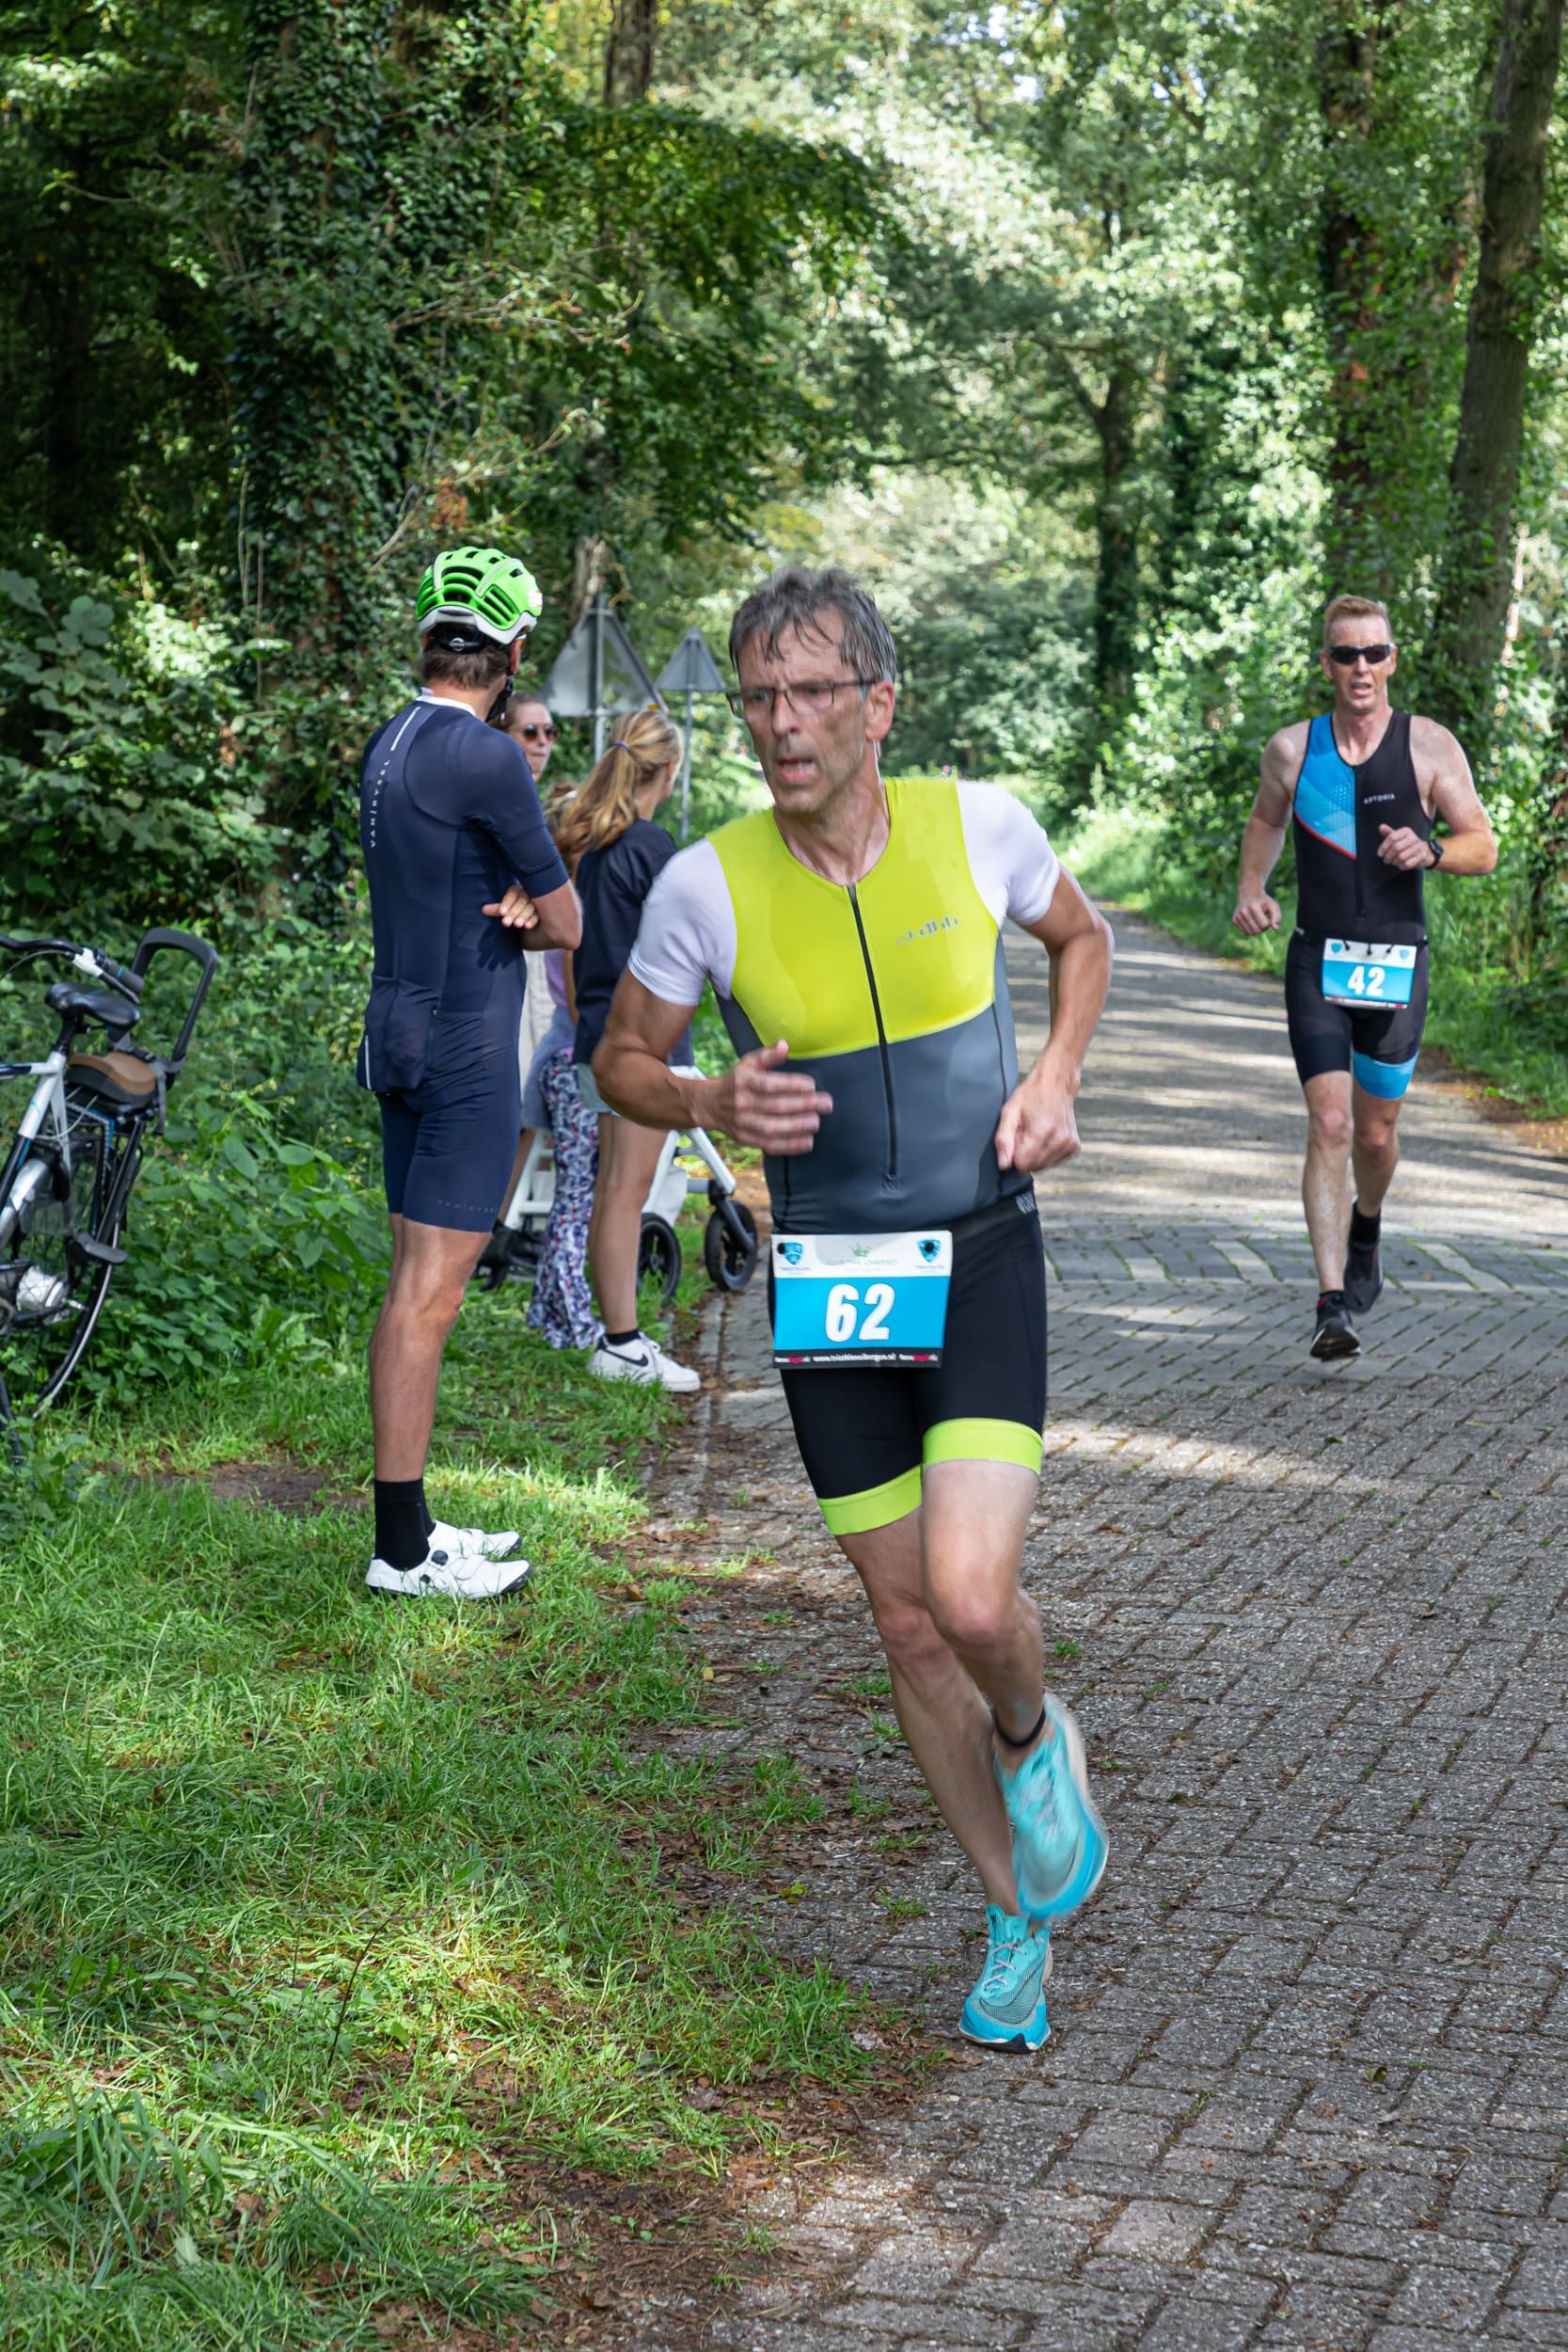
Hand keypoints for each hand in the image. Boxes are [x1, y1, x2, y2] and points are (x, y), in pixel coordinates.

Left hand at [483, 883, 538, 928]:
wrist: (530, 913)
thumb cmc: (513, 907)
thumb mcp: (505, 907)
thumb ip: (496, 909)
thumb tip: (483, 910)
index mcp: (516, 889)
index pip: (512, 894)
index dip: (506, 903)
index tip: (501, 912)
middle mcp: (527, 893)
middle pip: (520, 902)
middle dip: (513, 913)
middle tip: (505, 923)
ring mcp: (537, 901)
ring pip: (530, 908)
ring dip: (523, 916)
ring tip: (517, 925)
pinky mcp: (543, 910)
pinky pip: (538, 915)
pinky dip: (532, 920)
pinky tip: (527, 926)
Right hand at [706, 1041, 831, 1155]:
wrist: (708, 1105)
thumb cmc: (735, 1082)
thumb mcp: (748, 1063)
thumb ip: (768, 1055)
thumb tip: (785, 1045)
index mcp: (743, 1081)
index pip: (770, 1084)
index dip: (792, 1085)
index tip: (812, 1086)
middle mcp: (742, 1103)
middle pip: (776, 1106)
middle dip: (804, 1106)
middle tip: (826, 1104)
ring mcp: (743, 1123)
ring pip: (773, 1127)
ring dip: (798, 1126)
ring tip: (817, 1122)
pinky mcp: (745, 1139)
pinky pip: (769, 1145)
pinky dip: (790, 1145)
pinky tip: (807, 1141)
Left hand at [995, 1067, 1079, 1173]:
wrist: (1057, 1083)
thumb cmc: (1032, 1094)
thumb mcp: (1009, 1112)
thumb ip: (1004, 1140)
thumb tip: (1004, 1165)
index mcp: (1042, 1132)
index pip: (1022, 1164)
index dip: (1015, 1152)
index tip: (1018, 1135)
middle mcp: (1059, 1141)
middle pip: (1033, 1167)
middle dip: (1026, 1153)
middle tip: (1027, 1132)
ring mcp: (1069, 1145)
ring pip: (1043, 1165)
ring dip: (1036, 1152)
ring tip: (1036, 1132)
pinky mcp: (1074, 1147)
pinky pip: (1053, 1161)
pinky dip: (1047, 1151)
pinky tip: (1047, 1134)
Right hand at [1233, 890, 1281, 934]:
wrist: (1250, 895)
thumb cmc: (1264, 902)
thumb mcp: (1273, 906)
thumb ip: (1277, 917)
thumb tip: (1276, 929)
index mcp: (1253, 906)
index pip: (1264, 925)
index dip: (1269, 923)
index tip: (1269, 917)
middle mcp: (1243, 911)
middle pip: (1257, 930)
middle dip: (1263, 928)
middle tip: (1264, 920)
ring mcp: (1237, 916)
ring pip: (1251, 933)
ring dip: (1258, 930)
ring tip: (1259, 921)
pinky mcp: (1234, 920)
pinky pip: (1246, 932)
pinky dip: (1251, 929)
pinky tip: (1252, 921)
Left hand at [1377, 824, 1433, 869]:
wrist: (1423, 850)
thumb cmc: (1405, 843)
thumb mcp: (1397, 837)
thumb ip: (1388, 833)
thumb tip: (1381, 826)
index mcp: (1406, 831)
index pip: (1392, 838)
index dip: (1384, 847)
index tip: (1380, 854)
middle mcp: (1413, 838)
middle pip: (1396, 848)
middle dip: (1388, 856)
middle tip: (1385, 860)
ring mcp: (1419, 847)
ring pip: (1401, 857)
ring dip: (1394, 861)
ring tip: (1393, 862)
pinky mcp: (1421, 856)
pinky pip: (1407, 864)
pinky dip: (1401, 866)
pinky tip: (1400, 864)